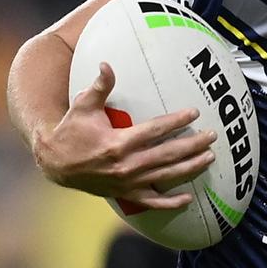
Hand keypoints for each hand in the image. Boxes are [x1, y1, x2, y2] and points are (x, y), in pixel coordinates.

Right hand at [32, 62, 215, 208]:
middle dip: (193, 145)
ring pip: (166, 176)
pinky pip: (152, 202)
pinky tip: (189, 199)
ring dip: (190, 168)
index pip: (155, 130)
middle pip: (168, 154)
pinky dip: (170, 203)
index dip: (176, 121)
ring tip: (210, 158)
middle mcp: (126, 165)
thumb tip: (106, 64)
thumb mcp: (83, 106)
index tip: (195, 112)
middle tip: (212, 136)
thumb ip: (100, 86)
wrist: (54, 163)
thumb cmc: (71, 130)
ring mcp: (127, 182)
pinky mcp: (125, 194)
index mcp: (118, 142)